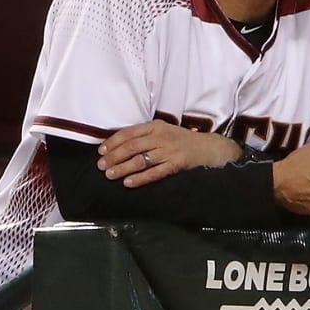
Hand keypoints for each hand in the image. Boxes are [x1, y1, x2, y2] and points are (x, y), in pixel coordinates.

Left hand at [97, 120, 240, 187]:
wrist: (209, 147)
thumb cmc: (182, 140)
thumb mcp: (164, 131)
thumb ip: (145, 135)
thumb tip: (118, 146)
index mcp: (157, 126)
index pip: (129, 133)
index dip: (113, 142)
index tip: (101, 151)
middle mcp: (162, 137)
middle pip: (132, 147)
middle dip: (114, 156)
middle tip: (101, 165)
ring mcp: (170, 151)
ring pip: (141, 160)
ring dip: (123, 168)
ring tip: (110, 175)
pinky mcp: (177, 164)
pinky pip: (155, 172)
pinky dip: (140, 178)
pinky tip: (129, 182)